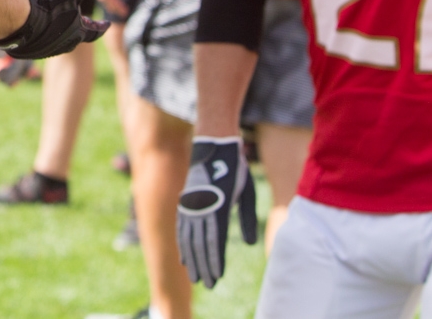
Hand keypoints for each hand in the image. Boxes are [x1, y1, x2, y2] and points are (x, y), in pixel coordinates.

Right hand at [0, 0, 118, 58]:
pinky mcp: (23, 50)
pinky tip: (31, 28)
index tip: (107, 25)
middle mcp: (61, 46)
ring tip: (55, 24)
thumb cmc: (47, 1)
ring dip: (58, 33)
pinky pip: (34, 44)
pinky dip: (38, 36)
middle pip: (75, 39)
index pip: (94, 32)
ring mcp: (41, 50)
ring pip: (54, 42)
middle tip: (81, 23)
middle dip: (79, 30)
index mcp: (77, 33)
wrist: (13, 18)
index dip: (101, 27)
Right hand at [178, 136, 256, 288]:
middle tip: (208, 284)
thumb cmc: (235, 170)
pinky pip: (182, 228)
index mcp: (219, 204)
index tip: (217, 277)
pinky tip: (184, 258)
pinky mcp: (185, 202)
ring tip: (195, 276)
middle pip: (200, 242)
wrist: (214, 146)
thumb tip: (249, 244)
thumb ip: (248, 219)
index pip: (216, 239)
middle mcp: (201, 206)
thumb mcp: (247, 192)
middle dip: (204, 265)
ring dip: (192, 259)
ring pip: (189, 237)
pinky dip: (183, 245)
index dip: (215, 260)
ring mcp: (191, 204)